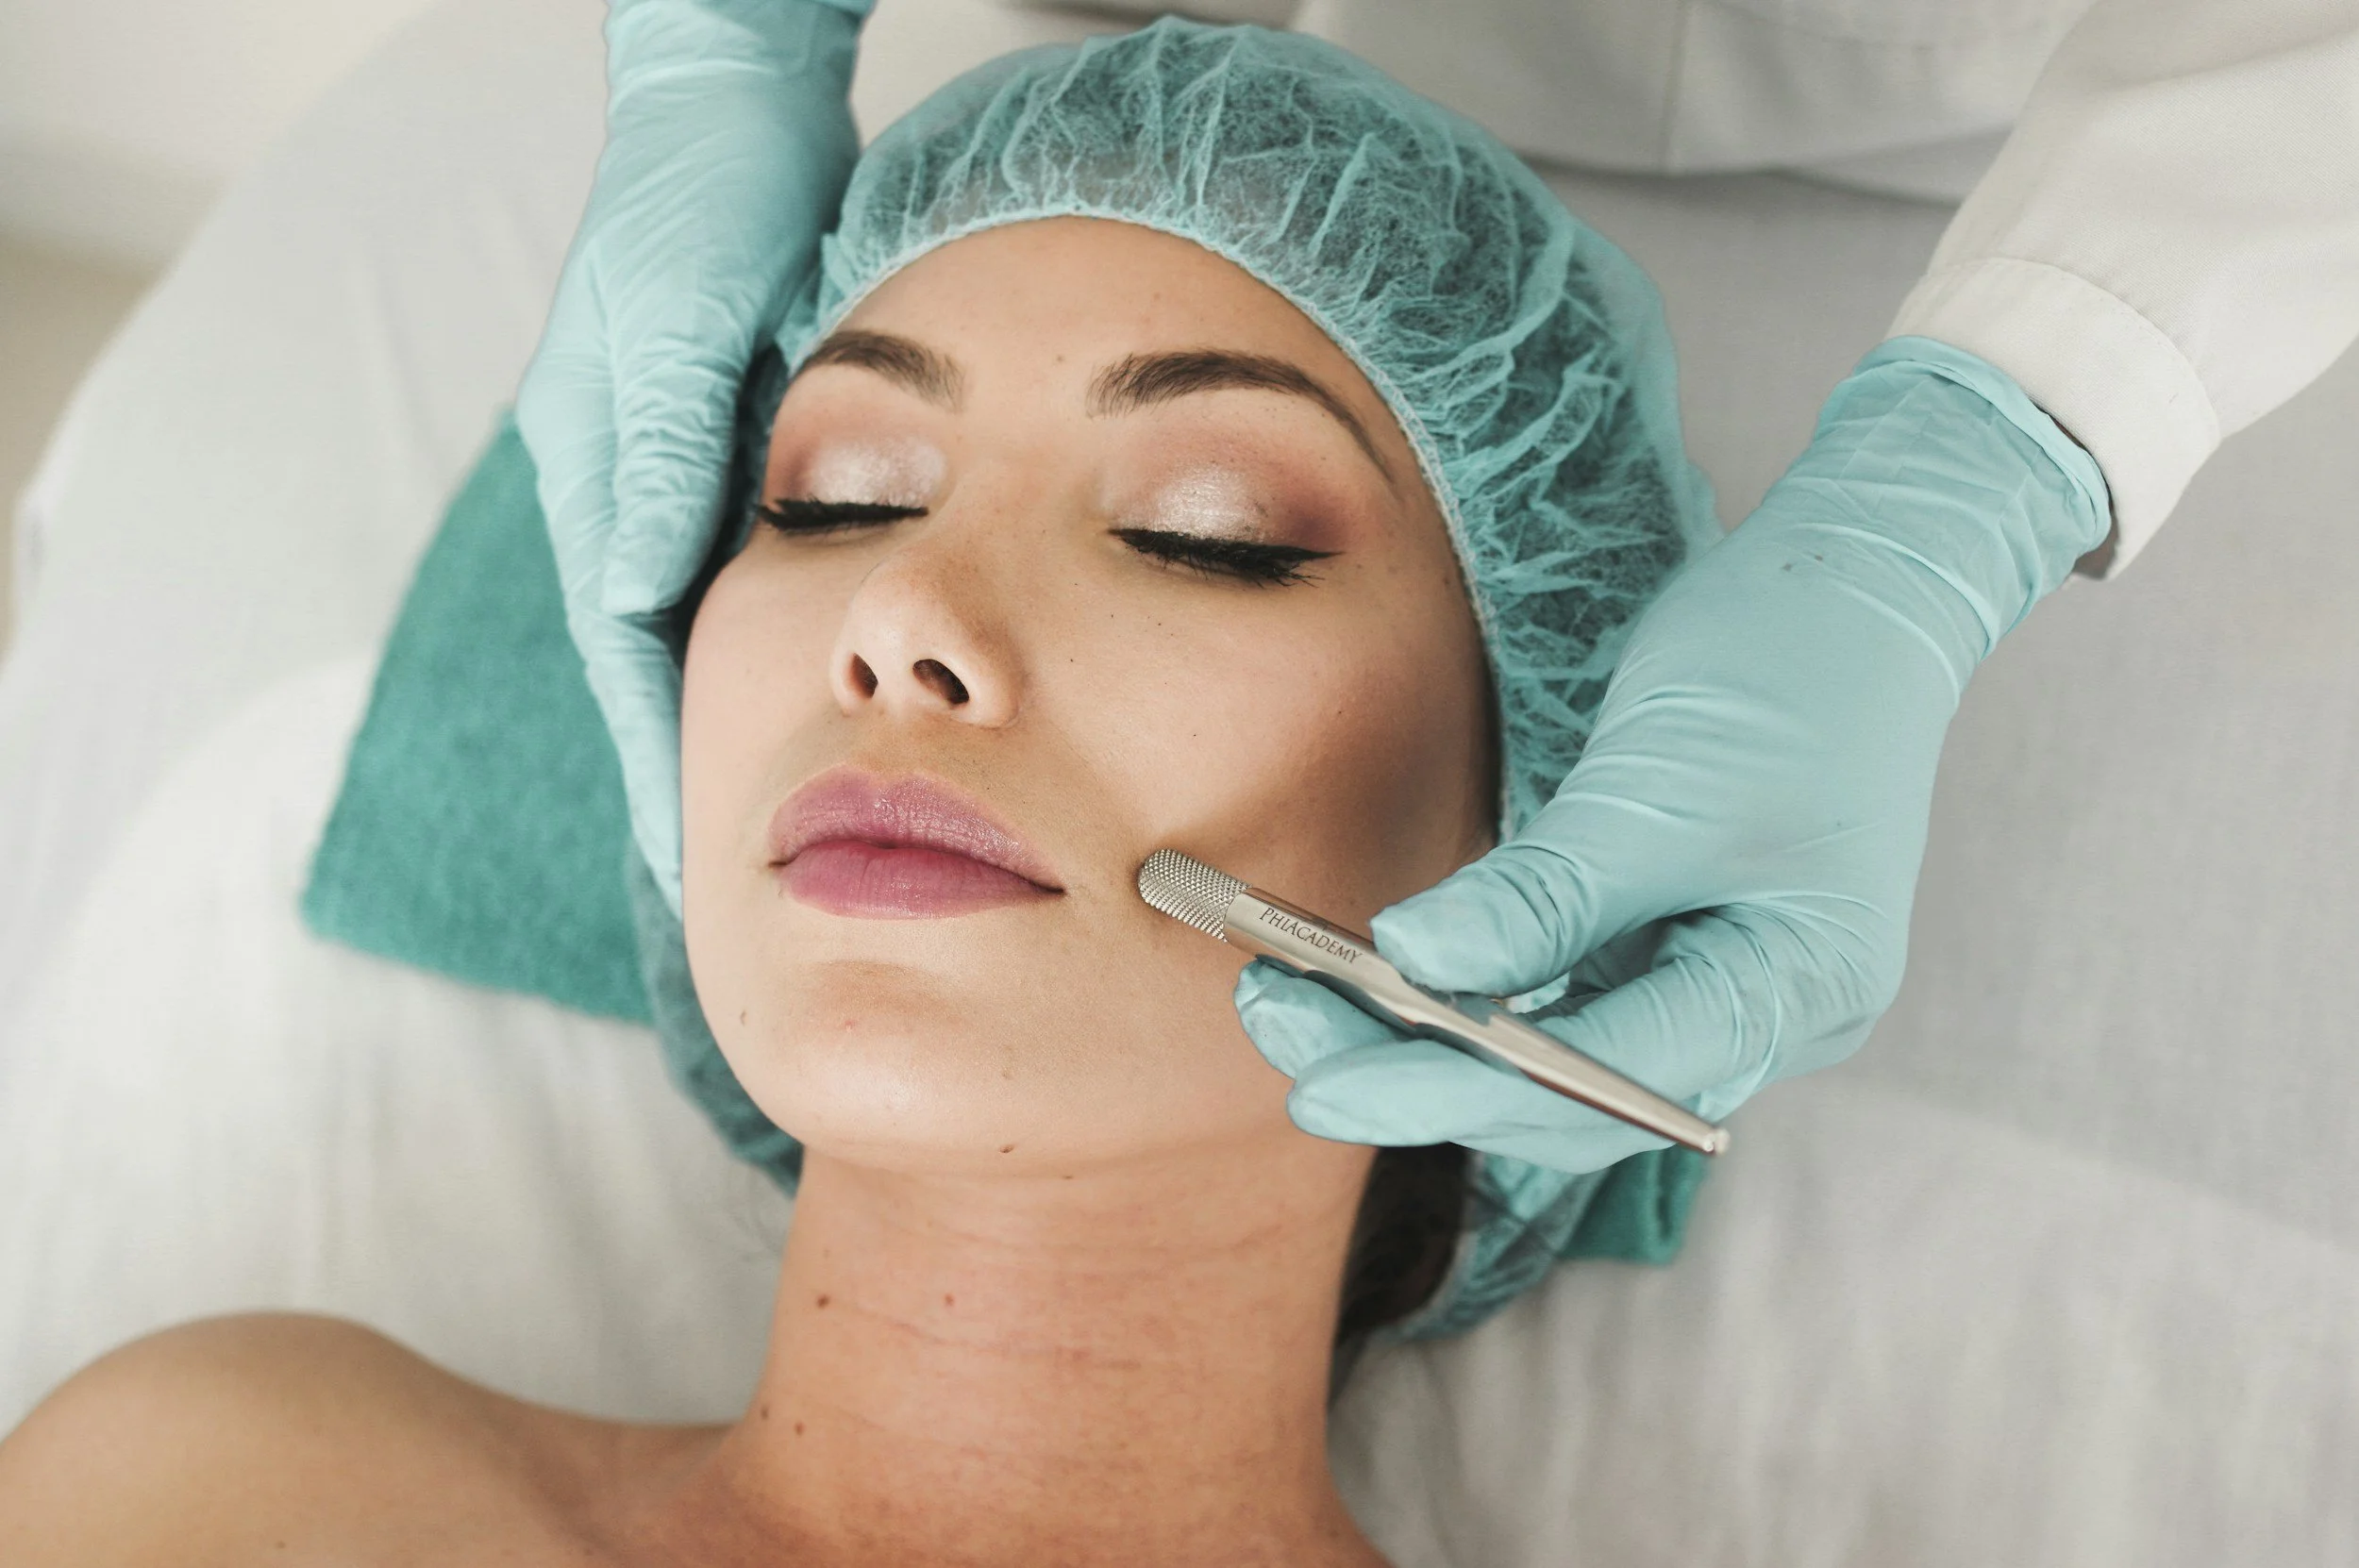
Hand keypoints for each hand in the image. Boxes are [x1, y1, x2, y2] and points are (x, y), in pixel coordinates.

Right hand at [517, 0, 864, 909]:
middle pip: (663, 664)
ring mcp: (686, 471)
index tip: (700, 865)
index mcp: (597, 472)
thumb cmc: (704, 195)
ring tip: (795, 826)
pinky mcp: (741, 449)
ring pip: (717, 629)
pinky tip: (831, 701)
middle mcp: (633, 487)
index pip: (628, 655)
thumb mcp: (674, 321)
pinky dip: (789, 648)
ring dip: (748, 722)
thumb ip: (660, 457)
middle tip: (749, 887)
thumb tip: (640, 598)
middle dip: (700, 774)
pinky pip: (761, 577)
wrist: (745, 98)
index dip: (664, 765)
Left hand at [1236, 340, 2111, 1172]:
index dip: (1452, 1093)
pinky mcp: (1675, 937)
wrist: (1862, 579)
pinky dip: (1471, 992)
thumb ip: (1543, 895)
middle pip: (1569, 1098)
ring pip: (1553, 1058)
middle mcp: (1763, 1015)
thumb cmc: (1789, 668)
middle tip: (1280, 1033)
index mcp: (1793, 993)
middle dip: (1419, 1077)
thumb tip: (1412, 966)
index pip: (1599, 1089)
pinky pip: (1561, 1000)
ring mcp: (1720, 980)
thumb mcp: (1658, 786)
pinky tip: (1382, 978)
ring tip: (1296, 1002)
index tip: (1322, 1086)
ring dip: (1427, 1040)